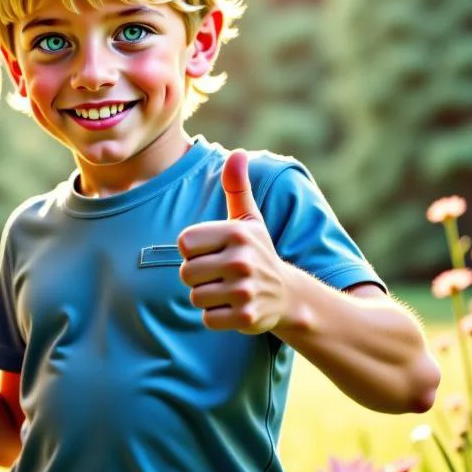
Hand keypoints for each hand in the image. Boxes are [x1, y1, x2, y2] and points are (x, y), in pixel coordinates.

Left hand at [177, 150, 292, 334]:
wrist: (288, 295)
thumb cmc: (257, 251)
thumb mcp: (248, 219)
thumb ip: (237, 187)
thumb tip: (237, 153)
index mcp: (236, 233)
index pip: (183, 243)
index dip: (193, 250)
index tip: (213, 251)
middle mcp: (242, 260)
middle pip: (185, 273)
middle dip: (197, 276)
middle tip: (219, 274)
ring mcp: (245, 290)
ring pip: (195, 297)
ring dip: (206, 297)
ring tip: (227, 289)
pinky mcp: (246, 317)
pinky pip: (207, 318)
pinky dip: (216, 316)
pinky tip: (233, 307)